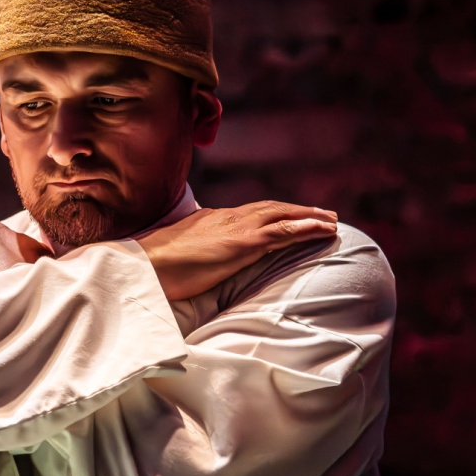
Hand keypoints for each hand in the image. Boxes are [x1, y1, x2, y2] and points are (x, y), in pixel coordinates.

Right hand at [134, 201, 337, 300]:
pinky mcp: (243, 243)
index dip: (275, 214)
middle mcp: (227, 217)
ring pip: (282, 216)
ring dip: (309, 217)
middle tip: (323, 214)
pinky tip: (323, 230)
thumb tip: (203, 257)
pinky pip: (283, 232)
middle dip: (298, 211)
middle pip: (271, 209)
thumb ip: (196, 250)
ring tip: (331, 221)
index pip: (251, 213)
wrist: (144, 265)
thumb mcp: (180, 253)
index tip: (291, 217)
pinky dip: (306, 228)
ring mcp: (236, 228)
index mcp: (211, 219)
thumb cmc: (155, 267)